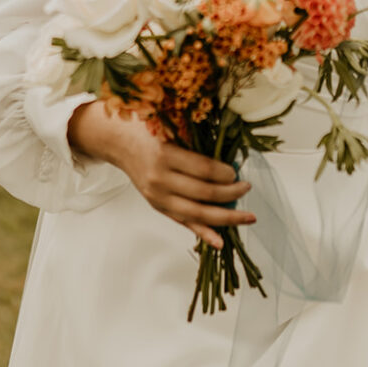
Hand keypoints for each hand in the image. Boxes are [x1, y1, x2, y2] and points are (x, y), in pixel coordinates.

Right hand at [67, 100, 255, 248]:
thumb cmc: (148, 129)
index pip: (202, 169)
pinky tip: (220, 241)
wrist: (120, 143)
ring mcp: (158, 197)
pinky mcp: (159, 207)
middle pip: (203, 194)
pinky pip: (184, 223)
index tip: (237, 171)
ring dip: (225, 218)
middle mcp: (160, 179)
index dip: (224, 173)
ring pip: (197, 214)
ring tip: (247, 216)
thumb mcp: (170, 124)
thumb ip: (197, 139)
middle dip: (230, 193)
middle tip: (247, 187)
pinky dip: (203, 233)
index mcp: (164, 154)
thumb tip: (230, 155)